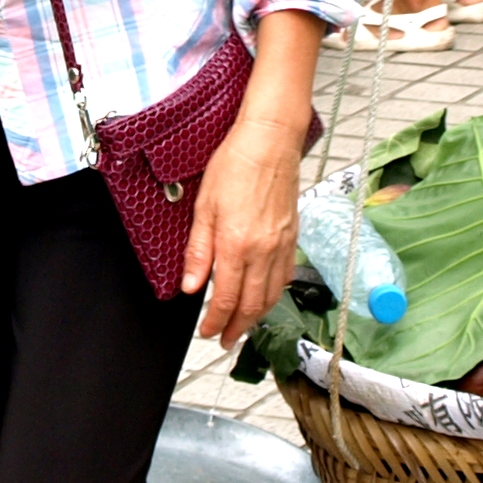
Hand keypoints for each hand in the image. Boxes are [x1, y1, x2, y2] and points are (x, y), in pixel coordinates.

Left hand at [183, 113, 304, 346]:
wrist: (269, 142)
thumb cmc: (234, 166)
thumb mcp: (203, 208)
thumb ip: (198, 251)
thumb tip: (190, 286)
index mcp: (237, 245)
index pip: (226, 299)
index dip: (215, 321)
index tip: (207, 332)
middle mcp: (263, 252)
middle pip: (252, 305)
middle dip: (237, 328)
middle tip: (224, 340)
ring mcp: (281, 246)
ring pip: (271, 296)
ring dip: (257, 317)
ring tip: (242, 326)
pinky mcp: (293, 237)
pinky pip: (284, 277)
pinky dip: (273, 295)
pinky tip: (264, 297)